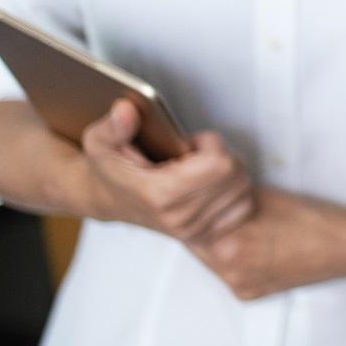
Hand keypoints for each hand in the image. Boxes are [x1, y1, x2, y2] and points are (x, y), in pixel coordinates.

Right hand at [78, 98, 253, 242]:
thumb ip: (115, 125)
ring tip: (201, 169)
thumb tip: (126, 109)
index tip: (192, 143)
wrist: (109, 200)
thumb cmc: (110, 167)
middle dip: (222, 155)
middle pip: (235, 174)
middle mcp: (178, 218)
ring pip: (243, 189)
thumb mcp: (101, 140)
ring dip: (230, 173)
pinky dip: (236, 192)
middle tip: (197, 155)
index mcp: (158, 194)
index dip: (211, 144)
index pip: (218, 164)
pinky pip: (244, 208)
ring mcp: (192, 230)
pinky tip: (212, 185)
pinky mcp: (204, 236)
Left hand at [188, 188, 345, 301]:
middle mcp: (229, 272)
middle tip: (208, 211)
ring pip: (213, 261)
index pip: (190, 227)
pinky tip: (251, 245)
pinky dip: (234, 260)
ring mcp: (240, 286)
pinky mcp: (251, 295)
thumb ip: (226, 201)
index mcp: (227, 246)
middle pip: (198, 246)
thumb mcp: (260, 197)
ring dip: (217, 244)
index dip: (192, 210)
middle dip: (202, 229)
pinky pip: (231, 274)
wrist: (342, 246)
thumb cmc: (306, 216)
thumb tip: (204, 195)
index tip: (193, 200)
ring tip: (235, 226)